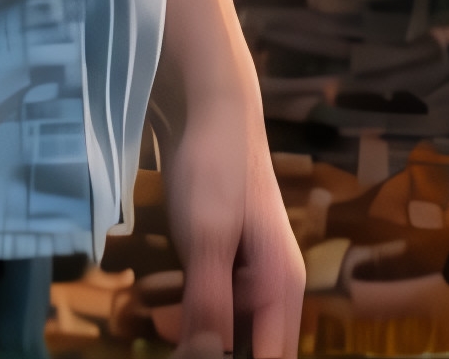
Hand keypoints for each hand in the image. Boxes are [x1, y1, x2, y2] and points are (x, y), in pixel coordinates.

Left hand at [164, 95, 308, 355]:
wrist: (212, 113)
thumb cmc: (215, 171)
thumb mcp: (207, 241)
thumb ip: (209, 305)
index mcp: (282, 288)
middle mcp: (276, 291)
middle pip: (258, 353)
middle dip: (219, 357)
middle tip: (175, 341)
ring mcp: (253, 280)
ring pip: (235, 339)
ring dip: (204, 346)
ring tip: (167, 334)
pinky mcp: (230, 270)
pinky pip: (219, 316)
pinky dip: (196, 327)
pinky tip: (167, 323)